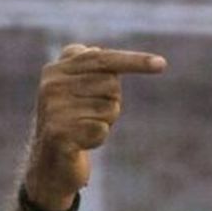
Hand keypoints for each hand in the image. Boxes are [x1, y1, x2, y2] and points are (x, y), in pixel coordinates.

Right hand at [26, 44, 166, 210]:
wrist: (49, 161)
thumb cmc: (74, 120)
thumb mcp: (79, 89)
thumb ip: (90, 68)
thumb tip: (96, 49)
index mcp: (56, 69)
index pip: (103, 59)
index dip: (134, 61)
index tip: (162, 64)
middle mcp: (52, 85)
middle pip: (111, 85)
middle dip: (112, 101)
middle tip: (91, 114)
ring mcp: (53, 109)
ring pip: (109, 108)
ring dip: (106, 121)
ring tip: (84, 127)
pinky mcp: (59, 133)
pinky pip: (101, 130)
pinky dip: (99, 138)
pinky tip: (81, 142)